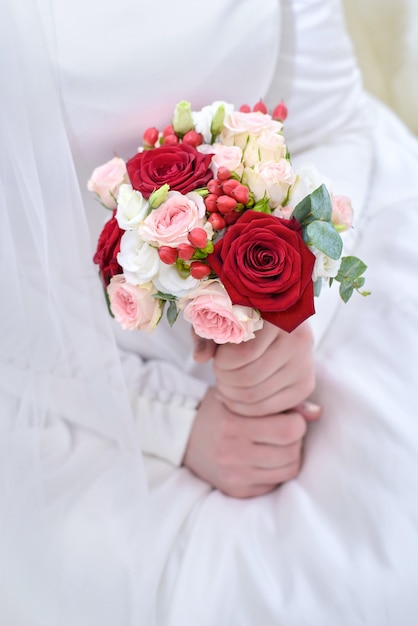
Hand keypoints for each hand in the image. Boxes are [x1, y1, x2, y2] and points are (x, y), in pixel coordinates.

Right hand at [182, 387, 320, 498]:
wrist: (182, 436)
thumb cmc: (216, 409)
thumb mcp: (241, 397)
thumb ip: (279, 403)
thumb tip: (317, 412)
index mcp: (234, 426)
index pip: (289, 430)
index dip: (296, 421)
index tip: (287, 416)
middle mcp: (233, 454)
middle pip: (292, 452)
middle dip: (295, 439)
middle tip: (283, 430)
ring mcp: (235, 476)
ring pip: (288, 470)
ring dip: (289, 456)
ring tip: (275, 444)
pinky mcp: (236, 491)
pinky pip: (274, 484)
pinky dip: (275, 471)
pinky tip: (264, 457)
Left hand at [212, 321, 315, 416]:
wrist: (273, 319)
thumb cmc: (240, 315)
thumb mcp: (218, 317)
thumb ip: (206, 334)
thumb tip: (200, 357)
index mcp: (278, 316)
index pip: (243, 354)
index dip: (222, 362)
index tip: (217, 357)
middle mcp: (299, 339)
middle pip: (249, 377)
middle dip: (224, 380)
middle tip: (218, 372)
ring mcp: (305, 364)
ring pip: (256, 395)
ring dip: (231, 394)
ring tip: (225, 382)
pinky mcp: (305, 384)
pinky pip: (268, 408)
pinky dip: (244, 407)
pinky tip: (235, 395)